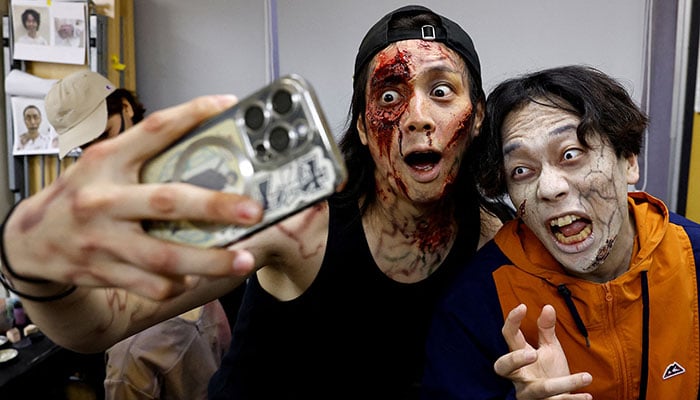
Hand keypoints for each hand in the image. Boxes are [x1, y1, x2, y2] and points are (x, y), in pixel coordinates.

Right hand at [3, 95, 263, 299]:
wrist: (28, 241)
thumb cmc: (79, 195)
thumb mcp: (104, 165)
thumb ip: (144, 155)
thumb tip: (204, 145)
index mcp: (106, 162)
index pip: (153, 129)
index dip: (191, 114)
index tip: (227, 105)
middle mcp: (103, 200)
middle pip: (167, 201)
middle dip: (215, 207)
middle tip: (253, 210)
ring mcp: (103, 240)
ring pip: (164, 256)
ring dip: (210, 261)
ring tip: (244, 259)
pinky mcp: (104, 273)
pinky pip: (151, 285)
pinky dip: (179, 284)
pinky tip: (195, 277)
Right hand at [494, 304, 592, 399]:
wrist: (556, 398)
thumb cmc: (549, 371)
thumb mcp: (548, 349)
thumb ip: (546, 329)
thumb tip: (548, 307)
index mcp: (518, 356)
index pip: (508, 336)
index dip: (512, 322)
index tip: (523, 307)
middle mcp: (519, 376)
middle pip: (503, 367)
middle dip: (515, 360)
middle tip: (532, 354)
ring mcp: (530, 392)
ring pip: (540, 389)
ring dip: (563, 384)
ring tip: (586, 377)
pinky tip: (587, 396)